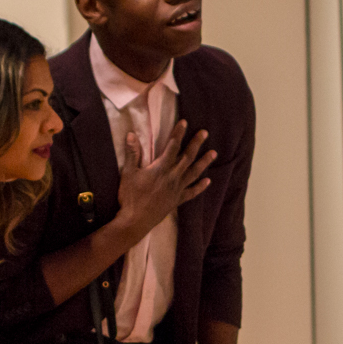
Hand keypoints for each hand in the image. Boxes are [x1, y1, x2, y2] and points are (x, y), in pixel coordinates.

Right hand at [117, 120, 215, 237]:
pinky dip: (200, 186)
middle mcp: (172, 177)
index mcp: (161, 168)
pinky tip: (208, 181)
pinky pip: (192, 192)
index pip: (172, 147)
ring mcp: (176, 189)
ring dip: (204, 162)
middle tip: (205, 132)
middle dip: (196, 144)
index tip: (184, 122)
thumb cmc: (130, 196)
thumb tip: (131, 135)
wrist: (135, 221)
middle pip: (187, 157)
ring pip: (194, 173)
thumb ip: (132, 154)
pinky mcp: (177, 200)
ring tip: (214, 153)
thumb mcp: (128, 173)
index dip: (178, 134)